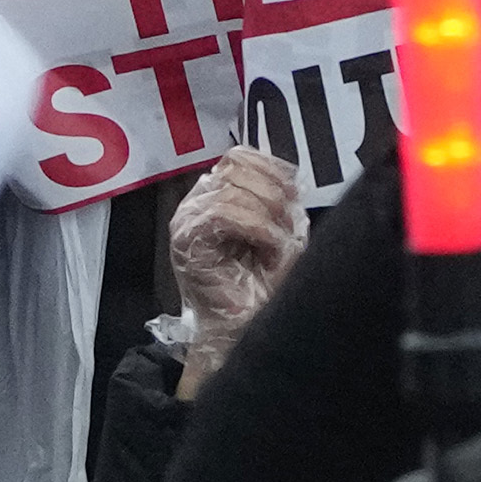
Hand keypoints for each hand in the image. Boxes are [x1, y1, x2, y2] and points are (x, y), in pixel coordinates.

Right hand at [164, 147, 305, 371]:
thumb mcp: (279, 232)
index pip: (239, 156)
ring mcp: (187, 218)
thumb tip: (291, 180)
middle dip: (272, 194)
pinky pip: (223, 214)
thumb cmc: (260, 283)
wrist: (243, 325)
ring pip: (232, 191)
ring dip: (266, 216)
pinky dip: (255, 228)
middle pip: (236, 167)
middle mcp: (196, 201)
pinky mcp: (186, 239)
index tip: (294, 192)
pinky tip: (267, 247)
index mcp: (216, 194)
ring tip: (276, 244)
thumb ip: (279, 201)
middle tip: (287, 226)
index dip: (271, 168)